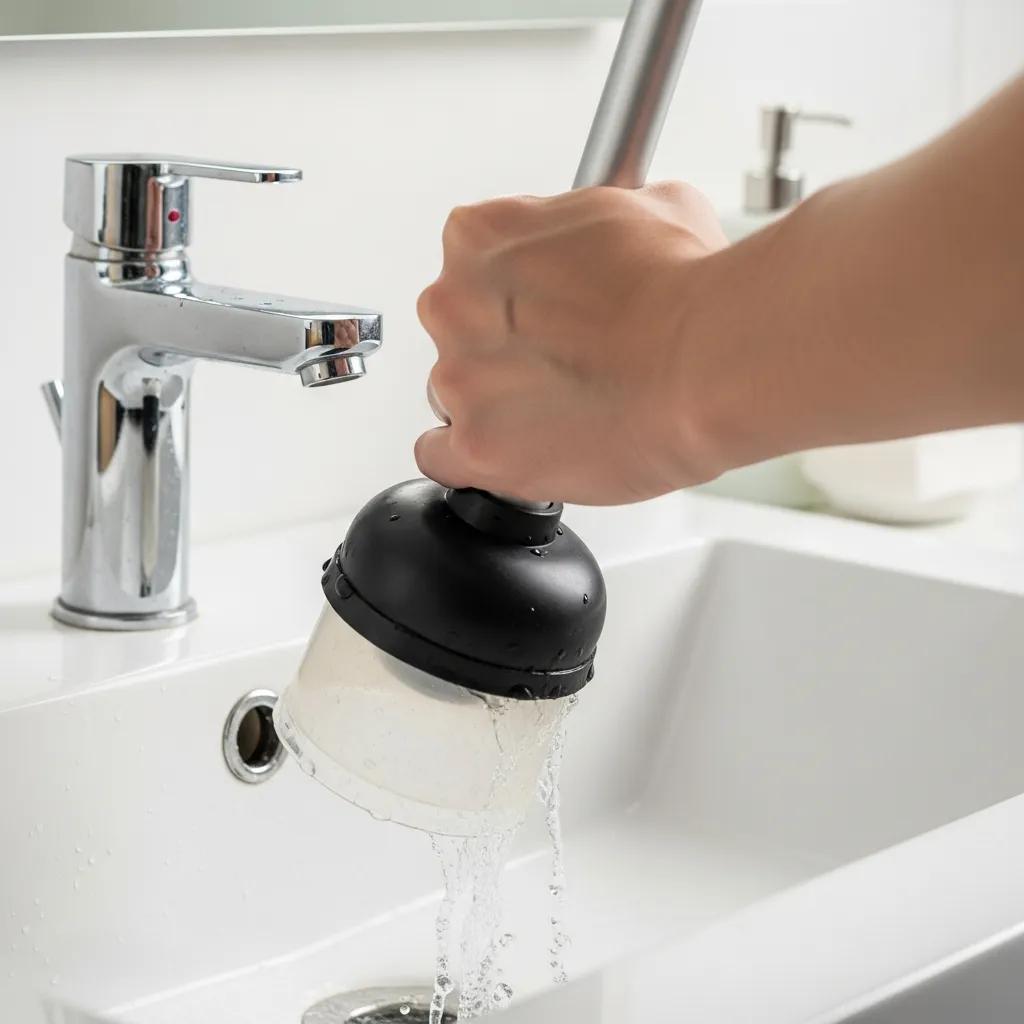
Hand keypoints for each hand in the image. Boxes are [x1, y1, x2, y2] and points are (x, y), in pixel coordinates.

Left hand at [415, 183, 728, 504]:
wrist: (705, 360)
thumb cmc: (682, 290)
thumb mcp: (651, 208)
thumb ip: (600, 216)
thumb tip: (617, 235)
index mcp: (481, 237)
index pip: (472, 266)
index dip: (518, 293)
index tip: (547, 312)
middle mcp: (455, 304)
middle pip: (459, 333)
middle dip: (504, 349)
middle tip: (562, 364)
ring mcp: (460, 379)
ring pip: (454, 398)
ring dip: (497, 406)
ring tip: (562, 413)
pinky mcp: (477, 446)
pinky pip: (441, 459)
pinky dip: (471, 460)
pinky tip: (512, 455)